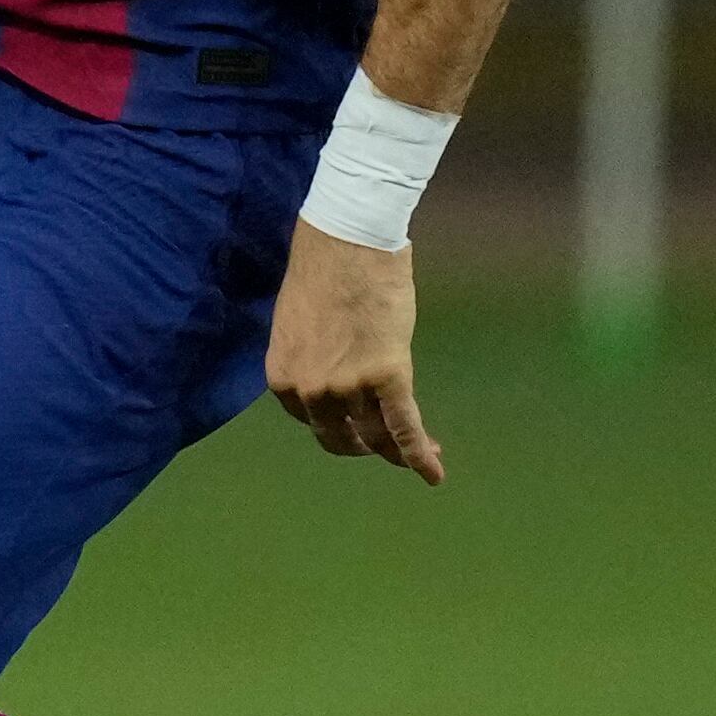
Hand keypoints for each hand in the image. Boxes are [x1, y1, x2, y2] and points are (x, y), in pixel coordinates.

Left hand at [267, 222, 442, 482]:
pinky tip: (434, 473)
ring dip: (400, 451)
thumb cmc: (324, 273)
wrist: (348, 242)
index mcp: (281, 377)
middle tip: (392, 450)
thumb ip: (310, 362)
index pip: (311, 421)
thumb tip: (332, 379)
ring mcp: (347, 386)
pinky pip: (404, 427)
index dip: (340, 430)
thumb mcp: (298, 328)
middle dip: (369, 448)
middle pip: (342, 437)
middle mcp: (309, 389)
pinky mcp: (387, 376)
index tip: (359, 429)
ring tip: (425, 453)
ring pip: (377, 436)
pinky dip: (419, 455)